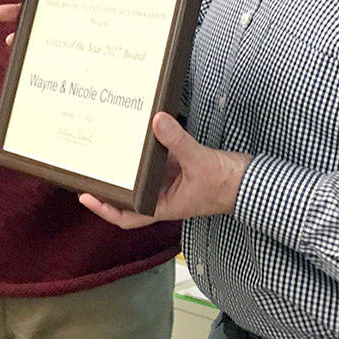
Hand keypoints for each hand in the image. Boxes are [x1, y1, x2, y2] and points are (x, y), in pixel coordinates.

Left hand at [78, 113, 249, 227]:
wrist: (252, 181)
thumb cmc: (228, 184)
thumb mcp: (199, 161)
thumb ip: (177, 142)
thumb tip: (158, 122)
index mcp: (164, 206)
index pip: (127, 216)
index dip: (105, 209)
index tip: (86, 197)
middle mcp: (164, 196)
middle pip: (129, 194)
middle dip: (110, 183)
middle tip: (89, 166)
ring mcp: (171, 181)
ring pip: (142, 175)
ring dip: (128, 164)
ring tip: (108, 147)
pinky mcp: (180, 167)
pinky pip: (158, 159)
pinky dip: (148, 148)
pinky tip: (141, 133)